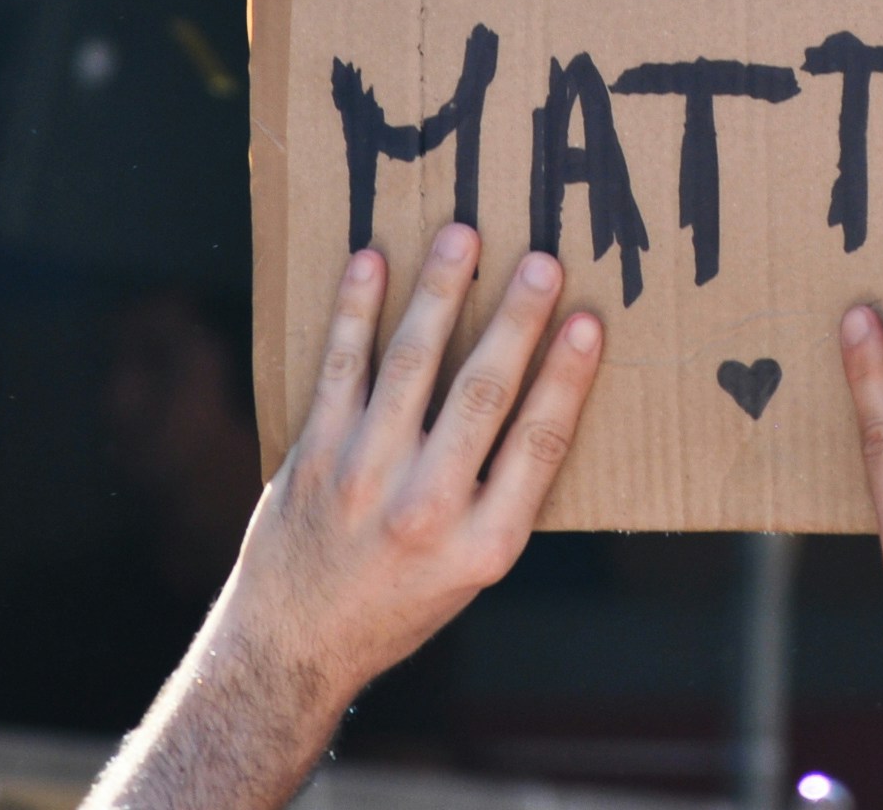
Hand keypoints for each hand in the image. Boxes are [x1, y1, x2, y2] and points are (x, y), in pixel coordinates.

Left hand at [86, 227, 602, 809]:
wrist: (292, 645)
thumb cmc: (398, 600)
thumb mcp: (473, 572)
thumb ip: (504, 493)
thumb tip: (540, 392)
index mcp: (483, 544)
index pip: (539, 444)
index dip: (567, 377)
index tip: (589, 322)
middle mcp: (425, 509)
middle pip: (482, 393)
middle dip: (515, 319)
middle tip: (540, 260)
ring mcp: (363, 476)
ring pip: (411, 364)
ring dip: (439, 292)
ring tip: (461, 236)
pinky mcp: (313, 453)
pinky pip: (341, 366)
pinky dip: (356, 310)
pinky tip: (370, 263)